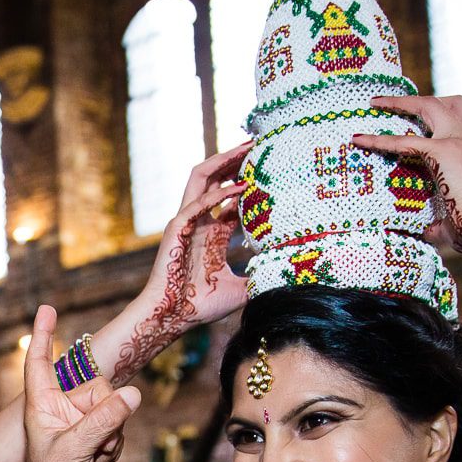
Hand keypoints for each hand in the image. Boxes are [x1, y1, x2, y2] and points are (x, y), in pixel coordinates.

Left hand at [21, 306, 142, 461]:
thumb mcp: (75, 449)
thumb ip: (104, 418)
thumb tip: (133, 394)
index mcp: (41, 407)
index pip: (39, 363)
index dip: (42, 335)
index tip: (46, 309)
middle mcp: (60, 411)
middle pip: (96, 387)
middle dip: (104, 413)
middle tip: (92, 442)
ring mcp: (80, 426)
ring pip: (114, 409)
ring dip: (110, 437)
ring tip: (91, 460)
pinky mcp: (98, 441)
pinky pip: (120, 429)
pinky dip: (115, 448)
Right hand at [110, 146, 251, 380]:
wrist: (173, 317)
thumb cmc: (202, 305)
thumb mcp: (242, 289)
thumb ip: (260, 278)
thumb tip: (288, 278)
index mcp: (213, 233)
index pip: (231, 198)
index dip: (249, 182)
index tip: (269, 168)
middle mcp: (200, 222)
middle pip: (215, 179)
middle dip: (234, 160)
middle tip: (258, 145)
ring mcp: (187, 222)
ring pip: (201, 178)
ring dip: (222, 161)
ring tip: (245, 148)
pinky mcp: (177, 228)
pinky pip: (198, 203)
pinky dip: (219, 193)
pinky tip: (241, 186)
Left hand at [354, 95, 461, 262]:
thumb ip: (440, 222)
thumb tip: (425, 233)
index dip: (445, 119)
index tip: (425, 121)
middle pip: (453, 103)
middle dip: (423, 100)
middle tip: (395, 102)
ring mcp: (459, 141)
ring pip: (431, 106)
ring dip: (402, 102)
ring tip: (376, 103)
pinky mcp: (442, 151)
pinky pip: (403, 141)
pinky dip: (379, 140)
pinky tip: (359, 139)